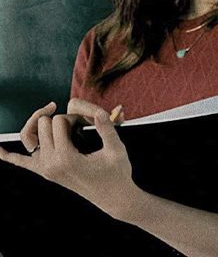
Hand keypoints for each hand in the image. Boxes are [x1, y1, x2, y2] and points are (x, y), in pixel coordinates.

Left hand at [0, 102, 138, 219]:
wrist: (113, 197)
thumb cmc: (117, 173)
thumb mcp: (116, 149)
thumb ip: (106, 127)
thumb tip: (97, 110)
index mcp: (66, 158)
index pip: (58, 122)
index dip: (74, 116)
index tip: (88, 124)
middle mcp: (50, 164)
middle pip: (42, 125)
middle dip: (60, 119)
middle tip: (78, 126)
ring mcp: (45, 169)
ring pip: (28, 136)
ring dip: (38, 124)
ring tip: (52, 117)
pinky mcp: (45, 172)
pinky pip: (21, 163)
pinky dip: (7, 156)